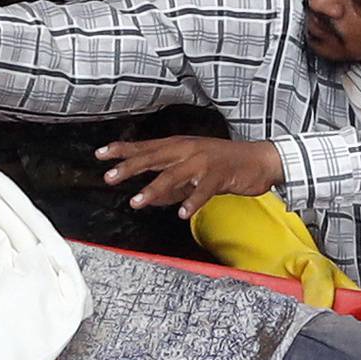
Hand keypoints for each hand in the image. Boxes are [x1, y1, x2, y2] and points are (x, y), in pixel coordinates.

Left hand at [98, 136, 283, 219]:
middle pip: (154, 157)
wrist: (259, 160)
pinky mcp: (219, 175)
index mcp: (180, 146)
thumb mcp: (192, 174)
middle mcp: (188, 150)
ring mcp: (203, 162)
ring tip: (137, 202)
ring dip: (154, 189)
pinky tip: (181, 213)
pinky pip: (203, 190)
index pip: (145, 147)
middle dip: (130, 167)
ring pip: (174, 174)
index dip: (123, 150)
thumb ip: (170, 187)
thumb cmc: (224, 165)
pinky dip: (192, 201)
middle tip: (110, 177)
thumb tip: (148, 198)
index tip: (101, 155)